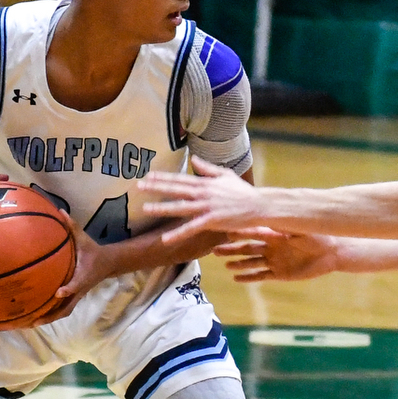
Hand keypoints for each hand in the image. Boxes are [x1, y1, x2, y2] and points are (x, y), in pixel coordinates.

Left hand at [26, 214, 111, 324]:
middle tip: (33, 321)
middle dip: (50, 316)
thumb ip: (72, 226)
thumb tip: (60, 211)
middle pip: (66, 308)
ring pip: (63, 312)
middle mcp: (79, 289)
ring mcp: (77, 295)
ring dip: (48, 319)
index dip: (69, 289)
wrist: (108, 263)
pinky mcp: (74, 297)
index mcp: (83, 276)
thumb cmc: (93, 251)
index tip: (58, 292)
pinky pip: (61, 309)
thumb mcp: (84, 238)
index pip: (76, 284)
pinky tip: (35, 317)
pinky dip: (49, 315)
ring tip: (30, 324)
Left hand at [138, 157, 266, 244]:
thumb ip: (208, 168)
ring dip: (162, 208)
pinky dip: (177, 233)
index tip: (148, 175)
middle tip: (138, 186)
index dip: (163, 177)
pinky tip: (165, 239)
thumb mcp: (226, 175)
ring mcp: (207, 207)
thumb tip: (193, 159)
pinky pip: (191, 228)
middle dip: (156, 188)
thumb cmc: (243, 192)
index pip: (180, 179)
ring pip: (180, 207)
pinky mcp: (212, 221)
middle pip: (175, 190)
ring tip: (145, 209)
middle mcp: (203, 193)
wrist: (259, 205)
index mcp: (205, 183)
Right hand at [214, 230, 338, 282]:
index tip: (225, 231)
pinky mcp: (280, 274)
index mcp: (276, 235)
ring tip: (224, 264)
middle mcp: (272, 247)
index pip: (253, 233)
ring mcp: (275, 261)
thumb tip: (273, 214)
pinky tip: (236, 277)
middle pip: (247, 248)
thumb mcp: (301, 229)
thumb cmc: (319, 236)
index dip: (239, 233)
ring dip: (238, 263)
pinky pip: (261, 276)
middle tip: (215, 250)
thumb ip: (286, 224)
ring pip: (251, 263)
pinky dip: (249, 277)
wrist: (332, 253)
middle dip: (232, 249)